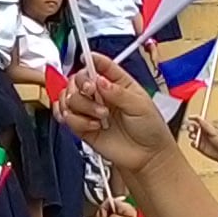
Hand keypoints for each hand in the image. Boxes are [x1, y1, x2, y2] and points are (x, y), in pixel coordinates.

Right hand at [58, 54, 179, 176]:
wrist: (147, 158)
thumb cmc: (151, 130)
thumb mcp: (141, 105)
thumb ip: (118, 92)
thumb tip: (101, 81)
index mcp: (118, 83)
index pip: (100, 65)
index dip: (90, 59)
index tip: (84, 59)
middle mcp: (101, 95)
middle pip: (77, 80)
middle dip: (81, 86)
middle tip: (92, 94)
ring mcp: (91, 110)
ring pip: (68, 98)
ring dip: (82, 107)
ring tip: (99, 117)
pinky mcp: (82, 126)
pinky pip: (66, 117)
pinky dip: (74, 120)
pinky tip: (90, 125)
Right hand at [187, 117, 217, 163]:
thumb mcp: (214, 133)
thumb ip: (206, 126)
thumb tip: (199, 118)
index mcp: (206, 128)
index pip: (198, 121)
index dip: (193, 118)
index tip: (189, 117)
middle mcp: (202, 133)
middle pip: (193, 127)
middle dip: (190, 127)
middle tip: (191, 129)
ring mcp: (200, 139)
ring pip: (191, 135)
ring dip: (191, 135)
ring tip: (194, 137)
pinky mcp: (199, 146)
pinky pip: (192, 143)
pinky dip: (193, 143)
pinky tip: (196, 144)